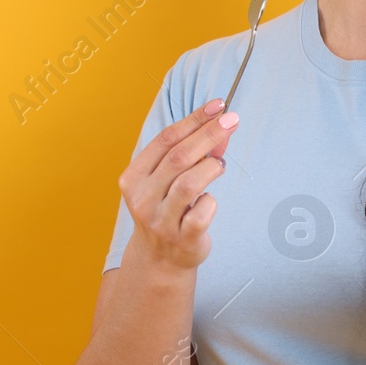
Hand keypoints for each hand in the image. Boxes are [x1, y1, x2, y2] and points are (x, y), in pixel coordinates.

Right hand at [118, 99, 239, 272]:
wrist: (160, 258)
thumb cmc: (167, 209)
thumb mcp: (171, 180)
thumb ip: (193, 153)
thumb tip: (222, 125)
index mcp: (134, 177)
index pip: (165, 139)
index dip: (193, 120)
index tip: (217, 106)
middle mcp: (143, 198)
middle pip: (178, 157)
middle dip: (208, 134)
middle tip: (232, 120)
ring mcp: (160, 220)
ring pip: (189, 183)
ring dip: (210, 167)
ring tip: (219, 164)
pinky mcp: (181, 239)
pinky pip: (201, 213)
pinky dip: (211, 201)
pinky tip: (209, 200)